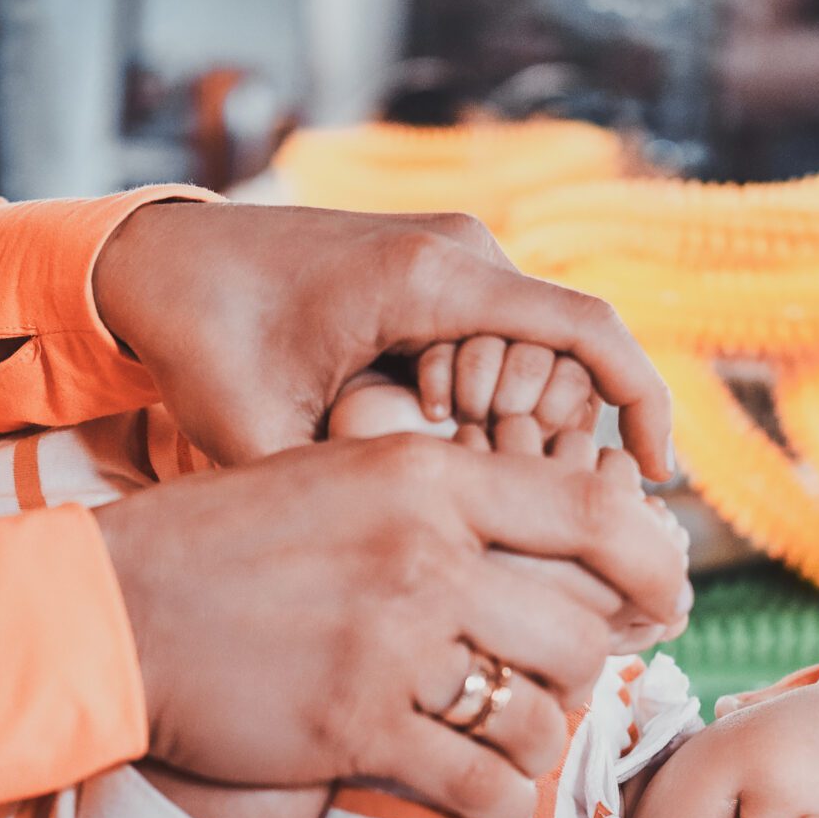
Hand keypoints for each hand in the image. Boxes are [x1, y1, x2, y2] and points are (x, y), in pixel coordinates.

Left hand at [93, 202, 673, 478]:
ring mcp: (452, 254)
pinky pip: (506, 335)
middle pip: (570, 354)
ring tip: (446, 455)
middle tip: (475, 476)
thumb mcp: (259, 433)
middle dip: (547, 429)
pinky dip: (498, 394)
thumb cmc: (204, 341)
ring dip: (519, 415)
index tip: (658, 477)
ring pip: (542, 348)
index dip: (644, 402)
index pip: (588, 328)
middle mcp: (460, 250)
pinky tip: (458, 440)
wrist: (160, 261)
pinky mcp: (437, 272)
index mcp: (430, 276)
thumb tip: (426, 567)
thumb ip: (344, 492)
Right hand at [93, 436, 689, 817]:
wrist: (116, 611)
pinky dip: (498, 802)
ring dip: (536, 740)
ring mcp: (393, 647)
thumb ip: (446, 493)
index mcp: (427, 475)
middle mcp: (425, 555)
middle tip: (560, 684)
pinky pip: (485, 787)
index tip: (667, 598)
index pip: (593, 516)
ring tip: (505, 738)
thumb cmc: (232, 543)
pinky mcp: (358, 731)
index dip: (652, 566)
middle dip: (583, 670)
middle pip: (581, 631)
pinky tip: (480, 795)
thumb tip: (562, 522)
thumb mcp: (345, 473)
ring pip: (542, 716)